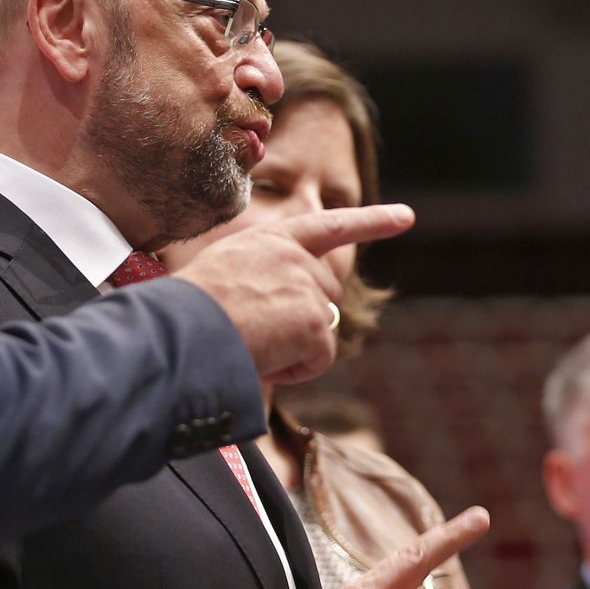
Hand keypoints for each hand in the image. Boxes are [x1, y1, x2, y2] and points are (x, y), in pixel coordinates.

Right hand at [174, 204, 413, 384]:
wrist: (182, 328)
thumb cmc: (185, 311)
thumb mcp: (222, 272)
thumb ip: (260, 277)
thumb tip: (284, 310)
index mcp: (270, 240)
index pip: (329, 226)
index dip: (372, 222)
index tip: (407, 218)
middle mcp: (295, 256)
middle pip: (326, 297)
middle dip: (301, 322)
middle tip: (254, 332)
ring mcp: (307, 287)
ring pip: (320, 331)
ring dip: (291, 348)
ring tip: (250, 341)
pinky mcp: (315, 321)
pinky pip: (318, 360)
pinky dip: (295, 371)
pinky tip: (263, 357)